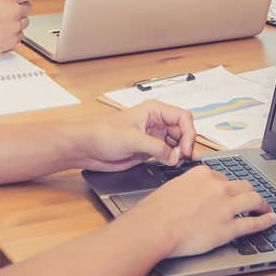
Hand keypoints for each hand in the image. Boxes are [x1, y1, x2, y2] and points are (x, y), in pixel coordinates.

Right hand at [0, 0, 35, 57]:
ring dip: (16, 22)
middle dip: (20, 8)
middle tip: (8, 11)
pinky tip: (2, 32)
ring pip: (24, 23)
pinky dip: (13, 34)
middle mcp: (14, 12)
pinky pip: (19, 36)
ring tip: (2, 23)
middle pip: (27, 8)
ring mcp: (14, 27)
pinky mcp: (12, 41)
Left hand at [76, 100, 197, 170]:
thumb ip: (157, 147)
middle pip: (182, 131)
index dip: (188, 133)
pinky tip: (174, 164)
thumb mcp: (133, 139)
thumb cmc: (102, 134)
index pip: (183, 118)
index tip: (185, 149)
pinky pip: (168, 153)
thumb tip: (174, 156)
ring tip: (182, 162)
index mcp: (154, 110)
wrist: (87, 148)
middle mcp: (156, 122)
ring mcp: (153, 136)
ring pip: (177, 143)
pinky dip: (173, 159)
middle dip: (186, 144)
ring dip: (181, 153)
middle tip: (185, 158)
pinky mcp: (148, 150)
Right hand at [130, 163, 275, 258]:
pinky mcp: (228, 228)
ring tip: (266, 208)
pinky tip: (270, 220)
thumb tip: (193, 195)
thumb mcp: (173, 188)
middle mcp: (218, 187)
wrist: (153, 228)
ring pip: (254, 200)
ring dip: (263, 204)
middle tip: (253, 198)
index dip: (228, 187)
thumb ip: (189, 188)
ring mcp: (225, 207)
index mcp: (203, 174)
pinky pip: (253, 223)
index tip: (231, 193)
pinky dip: (265, 221)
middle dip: (250, 191)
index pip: (223, 177)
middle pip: (243, 185)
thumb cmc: (155, 212)